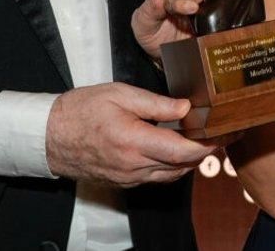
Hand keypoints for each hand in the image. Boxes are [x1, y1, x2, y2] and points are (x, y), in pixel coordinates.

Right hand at [44, 83, 217, 185]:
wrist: (48, 136)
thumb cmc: (80, 110)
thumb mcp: (118, 94)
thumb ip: (155, 103)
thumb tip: (185, 108)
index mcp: (133, 142)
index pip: (182, 151)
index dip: (208, 144)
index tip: (225, 133)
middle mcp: (133, 166)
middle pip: (182, 165)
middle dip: (206, 151)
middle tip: (224, 133)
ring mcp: (129, 178)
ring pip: (172, 174)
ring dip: (191, 160)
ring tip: (205, 139)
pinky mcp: (125, 181)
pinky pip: (157, 177)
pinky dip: (173, 165)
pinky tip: (178, 148)